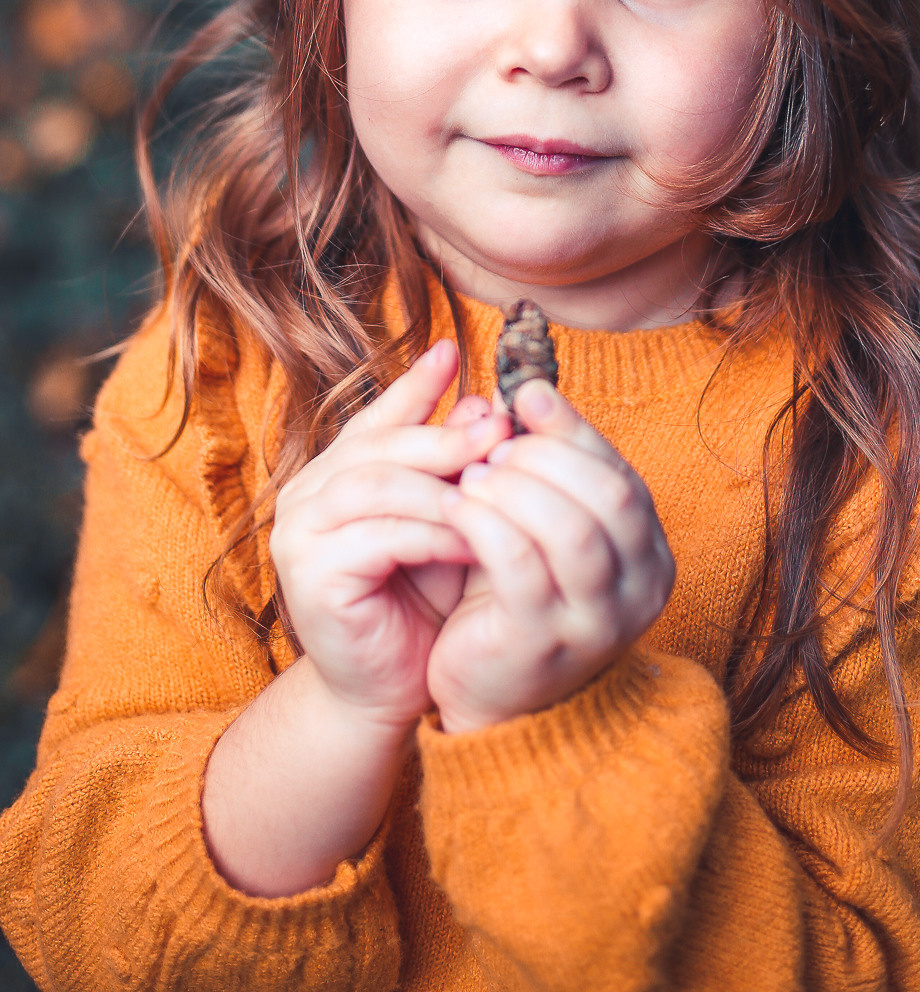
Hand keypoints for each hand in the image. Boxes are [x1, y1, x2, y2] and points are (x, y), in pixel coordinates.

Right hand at [268, 340, 509, 735]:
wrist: (391, 688)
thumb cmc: (424, 600)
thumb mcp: (449, 519)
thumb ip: (456, 468)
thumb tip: (486, 404)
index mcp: (336, 473)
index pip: (377, 416)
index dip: (415, 384)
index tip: (455, 349)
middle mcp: (307, 493)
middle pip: (379, 445)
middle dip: (446, 436)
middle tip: (502, 428)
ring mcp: (299, 533)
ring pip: (378, 484)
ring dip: (442, 484)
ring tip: (495, 486)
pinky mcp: (309, 575)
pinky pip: (379, 537)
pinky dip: (431, 533)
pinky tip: (472, 539)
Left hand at [428, 380, 675, 733]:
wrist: (492, 701)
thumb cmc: (514, 599)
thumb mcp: (542, 528)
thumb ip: (543, 466)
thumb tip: (523, 389)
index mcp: (647, 552)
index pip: (622, 474)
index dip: (572, 429)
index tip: (525, 396)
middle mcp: (640, 588)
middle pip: (609, 496)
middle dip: (545, 457)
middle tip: (492, 444)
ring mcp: (597, 622)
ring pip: (570, 531)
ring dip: (516, 489)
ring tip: (472, 475)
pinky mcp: (543, 644)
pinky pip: (520, 568)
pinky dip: (486, 524)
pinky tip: (455, 507)